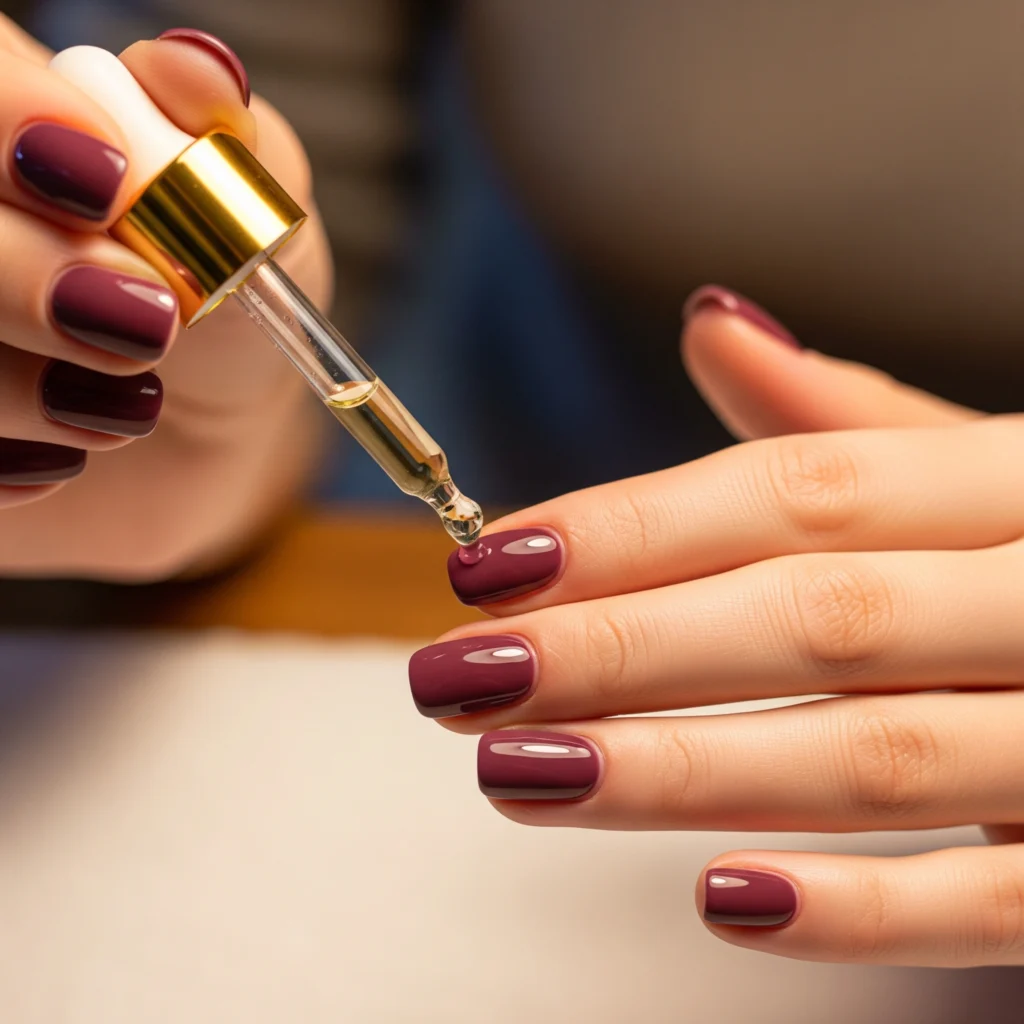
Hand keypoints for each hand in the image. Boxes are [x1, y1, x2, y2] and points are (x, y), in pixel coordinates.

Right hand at [0, 19, 330, 578]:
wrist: (190, 457)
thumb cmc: (224, 328)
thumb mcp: (261, 238)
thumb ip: (235, 154)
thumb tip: (197, 69)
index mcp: (10, 133)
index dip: (7, 114)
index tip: (110, 184)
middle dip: (19, 267)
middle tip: (147, 321)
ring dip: (21, 388)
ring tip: (129, 408)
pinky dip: (3, 468)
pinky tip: (57, 465)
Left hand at [409, 284, 1023, 967]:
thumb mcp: (1001, 466)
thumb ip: (858, 418)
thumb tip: (714, 321)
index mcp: (1019, 478)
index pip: (798, 488)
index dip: (631, 527)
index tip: (486, 560)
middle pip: (812, 616)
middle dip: (619, 649)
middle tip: (457, 678)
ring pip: (875, 754)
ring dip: (684, 771)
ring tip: (522, 774)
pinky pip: (999, 897)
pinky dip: (862, 910)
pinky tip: (724, 900)